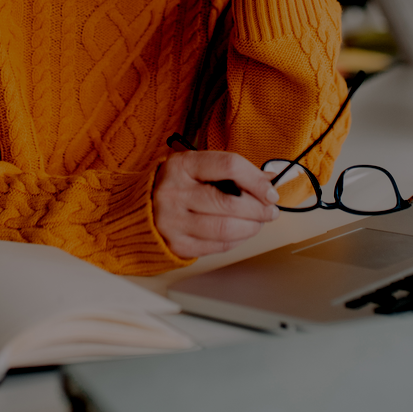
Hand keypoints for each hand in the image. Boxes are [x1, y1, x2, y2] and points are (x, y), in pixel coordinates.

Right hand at [152, 150, 279, 258]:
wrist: (142, 208)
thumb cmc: (179, 185)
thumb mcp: (199, 167)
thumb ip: (232, 171)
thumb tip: (270, 180)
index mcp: (182, 165)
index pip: (228, 166)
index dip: (256, 179)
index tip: (269, 191)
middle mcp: (174, 192)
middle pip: (230, 202)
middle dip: (259, 209)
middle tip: (269, 210)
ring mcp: (172, 221)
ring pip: (226, 228)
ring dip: (251, 227)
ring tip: (257, 222)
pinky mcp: (177, 244)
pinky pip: (218, 246)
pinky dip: (237, 240)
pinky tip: (240, 232)